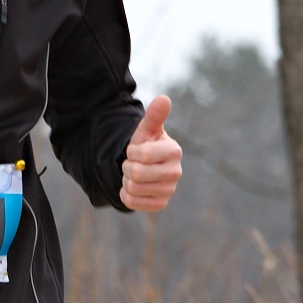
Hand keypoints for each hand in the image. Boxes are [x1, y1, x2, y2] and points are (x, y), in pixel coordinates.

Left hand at [120, 94, 182, 211]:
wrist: (142, 166)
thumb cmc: (146, 144)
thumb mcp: (147, 129)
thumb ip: (154, 115)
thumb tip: (164, 98)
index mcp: (174, 151)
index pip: (142, 155)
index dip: (132, 152)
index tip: (135, 150)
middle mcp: (176, 172)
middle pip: (136, 173)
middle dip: (127, 166)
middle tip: (132, 163)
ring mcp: (169, 190)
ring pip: (133, 188)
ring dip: (126, 180)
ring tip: (134, 174)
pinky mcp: (160, 204)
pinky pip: (132, 202)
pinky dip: (126, 194)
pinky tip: (134, 187)